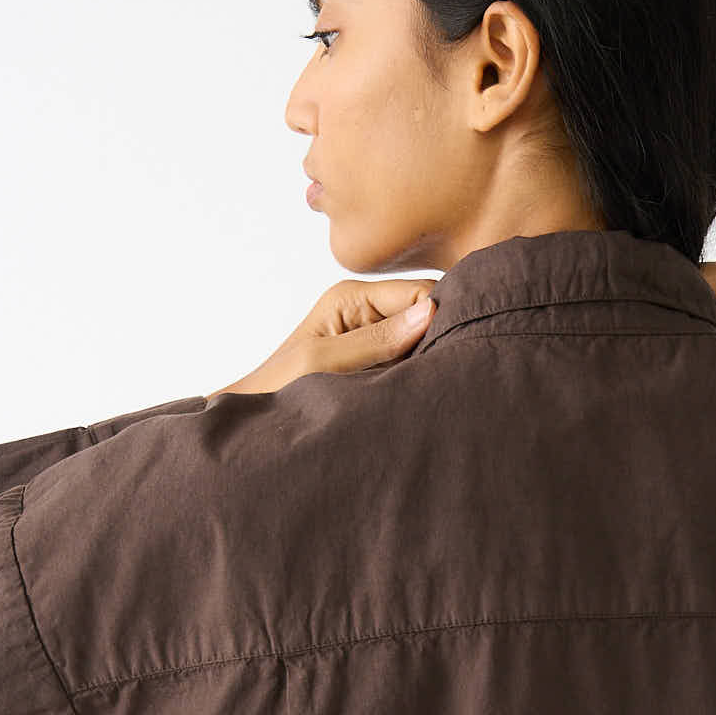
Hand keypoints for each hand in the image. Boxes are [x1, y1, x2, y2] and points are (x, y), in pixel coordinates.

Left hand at [207, 279, 437, 400]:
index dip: (442, 315)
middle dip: (440, 335)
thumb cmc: (279, 389)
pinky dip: (419, 374)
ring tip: (442, 382)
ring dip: (429, 359)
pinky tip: (425, 391)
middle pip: (424, 312)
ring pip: (422, 339)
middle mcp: (365, 310)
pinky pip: (410, 361)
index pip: (418, 293)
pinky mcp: (376, 362)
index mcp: (351, 296)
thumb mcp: (326, 363)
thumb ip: (376, 339)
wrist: (257, 421)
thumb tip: (430, 312)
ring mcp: (372, 336)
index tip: (458, 346)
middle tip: (455, 368)